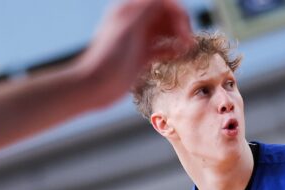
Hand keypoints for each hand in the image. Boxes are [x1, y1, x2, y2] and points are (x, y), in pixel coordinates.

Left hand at [77, 0, 193, 107]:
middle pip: (166, 15)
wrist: (96, 86)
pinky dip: (173, 49)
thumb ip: (147, 9)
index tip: (185, 29)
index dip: (177, 11)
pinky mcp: (142, 56)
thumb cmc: (109, 57)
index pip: (162, 1)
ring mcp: (139, 39)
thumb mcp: (129, 28)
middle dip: (180, 25)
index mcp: (131, 10)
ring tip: (187, 49)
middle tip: (188, 41)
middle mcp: (136, 21)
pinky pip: (163, 47)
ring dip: (179, 37)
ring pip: (166, 31)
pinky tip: (179, 56)